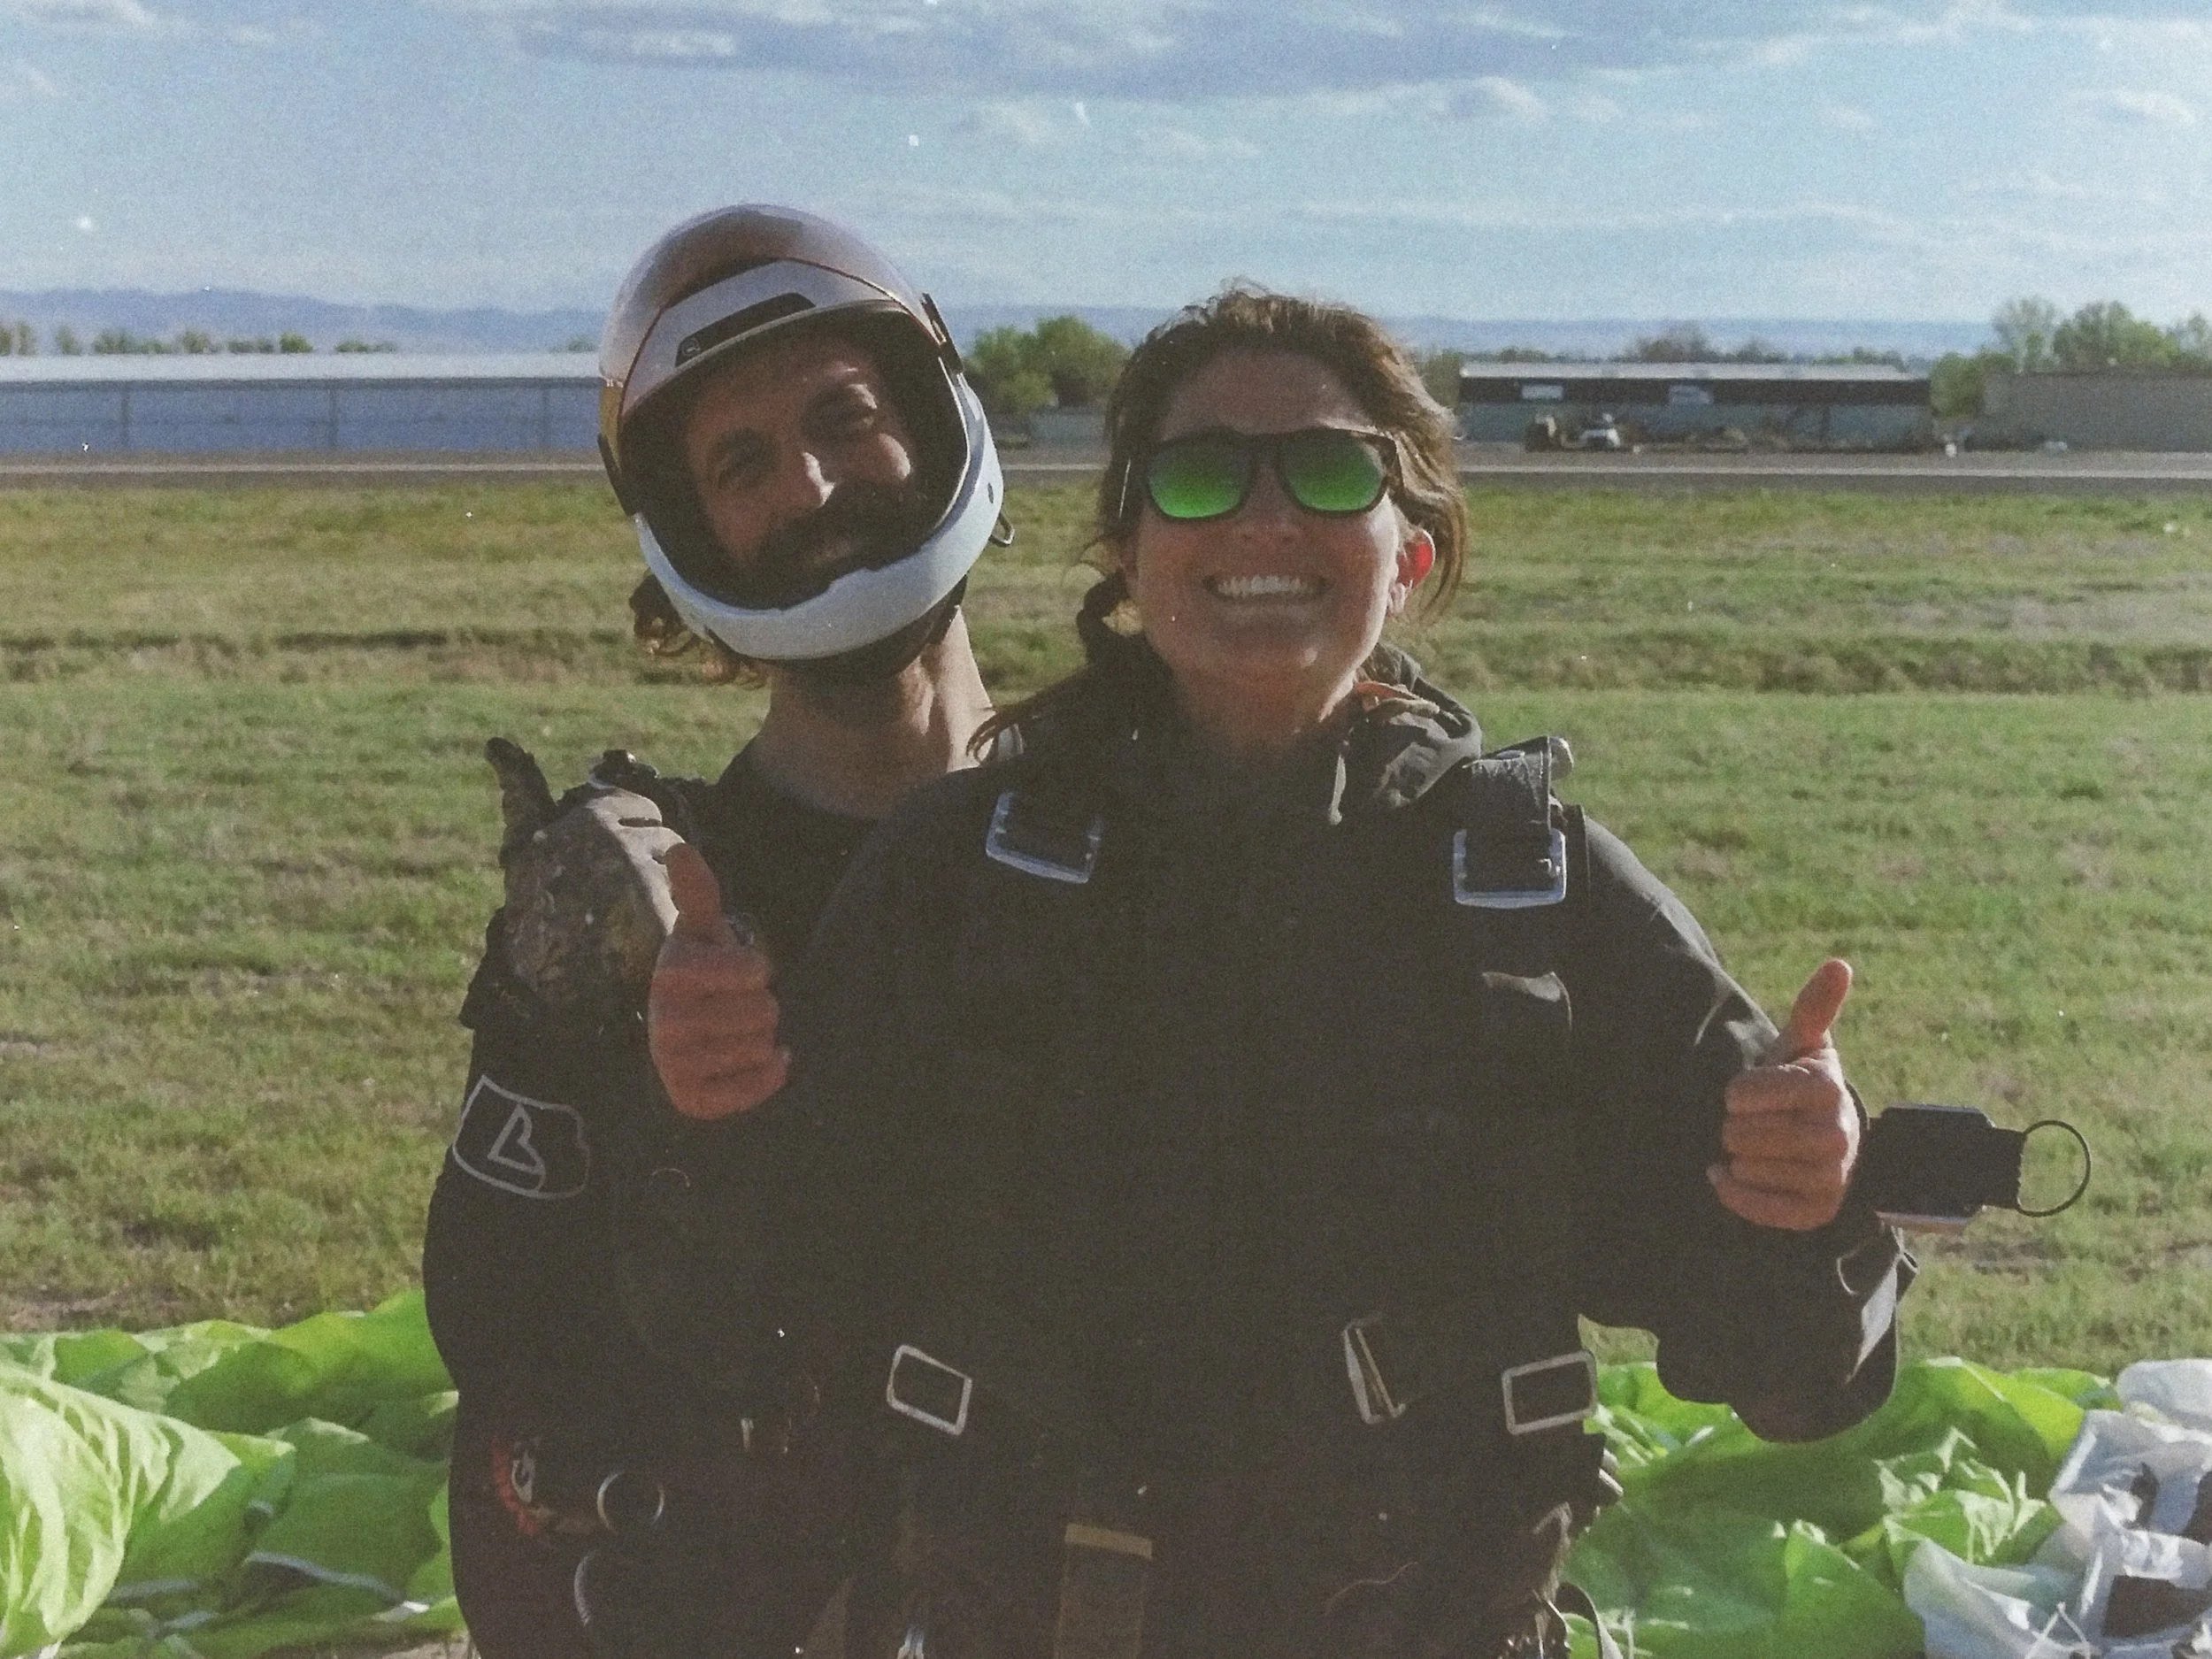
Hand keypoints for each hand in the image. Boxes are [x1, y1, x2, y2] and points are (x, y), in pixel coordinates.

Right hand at [647, 842, 788, 1119]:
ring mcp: (674, 1065)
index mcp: (671, 974)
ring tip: (739, 1033)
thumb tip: (680, 849)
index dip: (757, 969)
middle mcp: (665, 1022)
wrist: (684, 1036)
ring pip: (760, 1047)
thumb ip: (699, 891)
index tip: (742, 971)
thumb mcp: (702, 932)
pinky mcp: (691, 1100)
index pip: (752, 970)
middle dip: (762, 1008)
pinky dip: (767, 1076)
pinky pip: (752, 1089)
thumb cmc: (703, 975)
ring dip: (762, 1040)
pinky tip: (760, 1063)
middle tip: (738, 1007)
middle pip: (763, 1011)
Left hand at [1709, 958, 1859, 1230]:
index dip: (1736, 1093)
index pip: (1745, 1093)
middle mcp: (1836, 1134)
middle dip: (1734, 1126)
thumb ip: (1814, 1008)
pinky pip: (1756, 1206)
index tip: (1745, 1093)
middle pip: (1741, 1133)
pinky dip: (1734, 1192)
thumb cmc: (1801, 1087)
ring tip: (1755, 1147)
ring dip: (1736, 1157)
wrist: (1826, 1142)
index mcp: (1827, 1087)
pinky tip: (1734, 1176)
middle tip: (1753, 1123)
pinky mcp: (1817, 1211)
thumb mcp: (1803, 1046)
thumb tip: (1838, 964)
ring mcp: (1831, 1176)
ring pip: (1746, 1167)